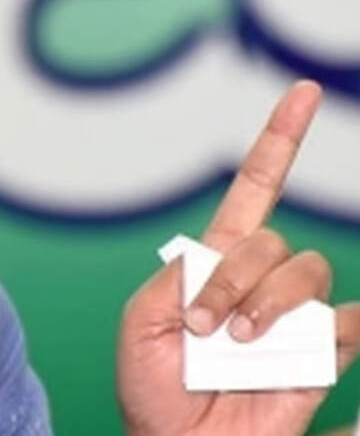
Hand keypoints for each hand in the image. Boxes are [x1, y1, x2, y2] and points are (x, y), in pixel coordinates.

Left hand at [117, 80, 359, 435]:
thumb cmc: (153, 388)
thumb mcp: (141, 321)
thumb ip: (178, 275)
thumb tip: (221, 255)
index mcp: (215, 262)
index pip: (255, 189)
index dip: (279, 139)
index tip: (301, 92)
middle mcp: (259, 282)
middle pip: (272, 243)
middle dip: (234, 279)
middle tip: (203, 326)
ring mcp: (292, 318)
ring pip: (307, 276)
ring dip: (267, 306)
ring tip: (238, 347)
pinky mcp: (321, 358)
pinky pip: (348, 326)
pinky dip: (334, 330)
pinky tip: (306, 346)